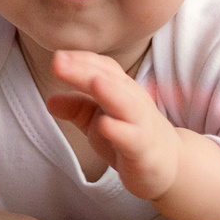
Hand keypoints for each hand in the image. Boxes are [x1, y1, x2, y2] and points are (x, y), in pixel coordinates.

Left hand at [44, 50, 182, 198]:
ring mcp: (140, 124)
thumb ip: (77, 108)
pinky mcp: (144, 149)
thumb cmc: (130, 135)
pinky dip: (119, 131)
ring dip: (109, 92)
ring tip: (92, 82)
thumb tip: (50, 100)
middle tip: (58, 61)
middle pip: (110, 79)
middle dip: (85, 69)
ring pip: (126, 104)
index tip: (58, 55)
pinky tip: (103, 125)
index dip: (80, 59)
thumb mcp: (98, 121)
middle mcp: (132, 101)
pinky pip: (132, 138)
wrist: (169, 164)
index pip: (102, 67)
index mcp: (121, 89)